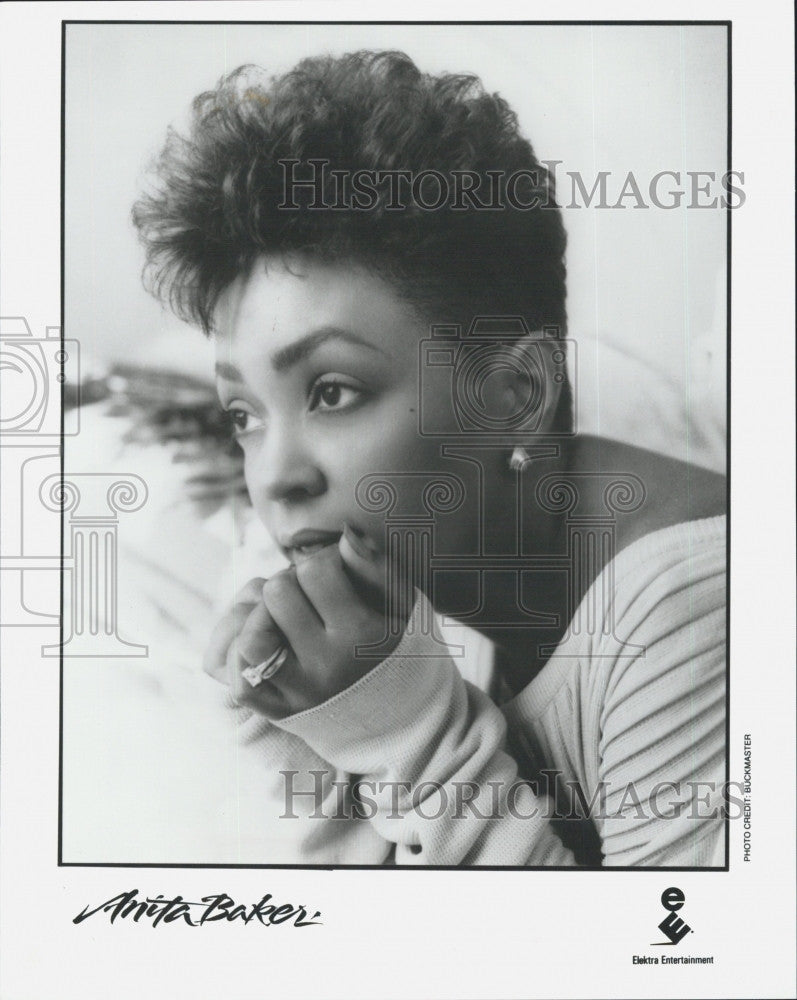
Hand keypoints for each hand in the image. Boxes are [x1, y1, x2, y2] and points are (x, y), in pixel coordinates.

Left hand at [203, 525, 413, 719]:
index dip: (324, 561)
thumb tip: (344, 536)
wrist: (407, 724)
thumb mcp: (407, 608)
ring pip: (251, 636)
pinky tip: (270, 642)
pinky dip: (245, 653)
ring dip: (262, 616)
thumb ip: (377, 568)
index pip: (316, 571)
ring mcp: (299, 692)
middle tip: (311, 595)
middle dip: (292, 582)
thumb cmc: (406, 652)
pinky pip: (240, 676)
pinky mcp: (281, 711)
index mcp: (361, 636)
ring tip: (285, 618)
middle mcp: (326, 666)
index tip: (337, 573)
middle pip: (278, 593)